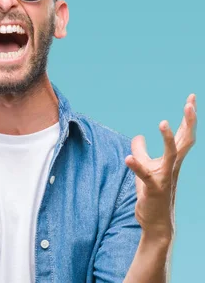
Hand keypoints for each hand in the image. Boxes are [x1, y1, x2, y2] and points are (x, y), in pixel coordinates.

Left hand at [125, 94, 196, 238]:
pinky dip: (137, 166)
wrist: (155, 221)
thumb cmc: (152, 193)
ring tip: (162, 122)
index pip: (183, 135)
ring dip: (167, 139)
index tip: (192, 98)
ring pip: (171, 156)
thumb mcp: (144, 168)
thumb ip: (142, 152)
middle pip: (185, 141)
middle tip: (190, 103)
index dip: (188, 118)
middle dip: (188, 122)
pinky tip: (128, 158)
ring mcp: (165, 177)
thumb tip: (138, 137)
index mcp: (172, 160)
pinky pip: (146, 176)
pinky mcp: (153, 189)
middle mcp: (173, 166)